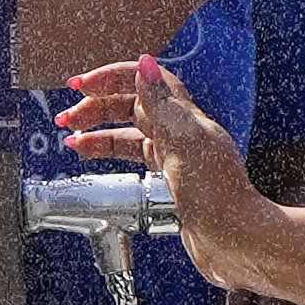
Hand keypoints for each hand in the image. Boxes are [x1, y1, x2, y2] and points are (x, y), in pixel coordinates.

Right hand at [59, 55, 276, 297]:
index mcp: (184, 119)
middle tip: (68, 117)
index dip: (111, 79)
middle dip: (96, 107)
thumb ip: (162, 102)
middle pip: (131, 107)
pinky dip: (109, 154)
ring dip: (98, 131)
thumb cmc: (219, 194)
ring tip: (72, 137)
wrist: (236, 240)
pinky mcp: (170, 183)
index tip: (82, 85)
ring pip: (129, 134)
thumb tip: (146, 63)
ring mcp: (175, 158)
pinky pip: (134, 159)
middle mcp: (180, 134)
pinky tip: (94, 158)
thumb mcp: (186, 141)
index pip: (143, 83)